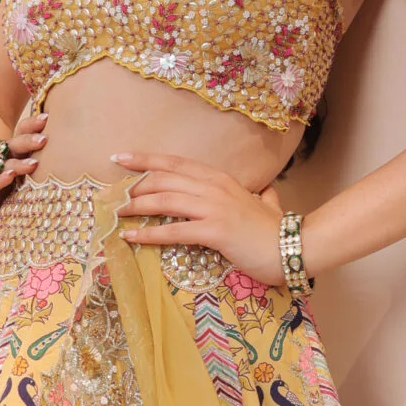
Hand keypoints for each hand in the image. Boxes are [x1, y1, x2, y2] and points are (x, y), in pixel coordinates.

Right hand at [0, 110, 47, 225]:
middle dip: (29, 141)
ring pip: (3, 165)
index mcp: (12, 157)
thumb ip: (47, 175)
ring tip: (34, 164)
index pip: (22, 135)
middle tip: (44, 139)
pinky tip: (9, 175)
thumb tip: (76, 164)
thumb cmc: (6, 203)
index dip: (32, 126)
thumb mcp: (29, 187)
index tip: (47, 118)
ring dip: (19, 164)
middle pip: (14, 146)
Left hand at [114, 151, 285, 284]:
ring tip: (116, 212)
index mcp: (220, 179)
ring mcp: (214, 207)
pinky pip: (174, 231)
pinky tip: (132, 236)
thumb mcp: (267, 205)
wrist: (295, 247)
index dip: (146, 159)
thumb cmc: (276, 230)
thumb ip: (262, 196)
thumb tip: (265, 192)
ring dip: (136, 205)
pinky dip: (150, 233)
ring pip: (165, 200)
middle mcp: (213, 188)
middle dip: (133, 182)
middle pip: (164, 178)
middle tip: (110, 191)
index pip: (175, 163)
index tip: (121, 157)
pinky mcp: (215, 231)